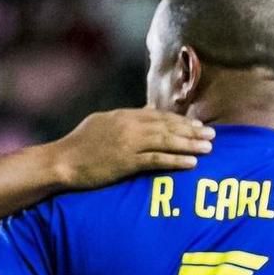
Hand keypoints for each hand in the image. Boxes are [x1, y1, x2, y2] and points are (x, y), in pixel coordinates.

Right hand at [53, 109, 212, 188]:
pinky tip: (191, 164)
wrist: (61, 162)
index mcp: (123, 115)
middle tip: (212, 135)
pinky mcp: (125, 162)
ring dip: (189, 144)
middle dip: (192, 131)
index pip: (159, 116)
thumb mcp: (101, 123)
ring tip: (208, 148)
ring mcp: (128, 143)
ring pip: (166, 141)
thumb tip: (146, 110)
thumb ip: (126, 116)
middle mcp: (129, 126)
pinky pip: (157, 160)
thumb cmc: (77, 146)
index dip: (180, 121)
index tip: (197, 125)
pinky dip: (175, 161)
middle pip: (167, 126)